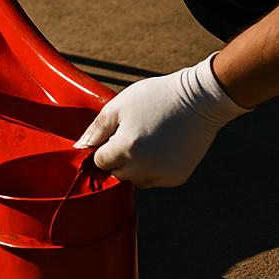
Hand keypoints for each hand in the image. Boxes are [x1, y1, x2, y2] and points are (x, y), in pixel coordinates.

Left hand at [74, 55, 249, 187]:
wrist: (197, 101)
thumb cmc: (154, 98)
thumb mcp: (118, 106)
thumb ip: (96, 129)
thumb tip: (80, 147)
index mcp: (126, 147)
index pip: (100, 161)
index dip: (102, 148)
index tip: (111, 137)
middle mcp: (144, 166)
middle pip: (117, 174)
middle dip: (117, 159)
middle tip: (128, 137)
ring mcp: (162, 174)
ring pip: (135, 180)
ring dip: (133, 167)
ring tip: (144, 142)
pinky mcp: (177, 177)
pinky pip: (155, 180)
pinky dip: (152, 170)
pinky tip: (159, 148)